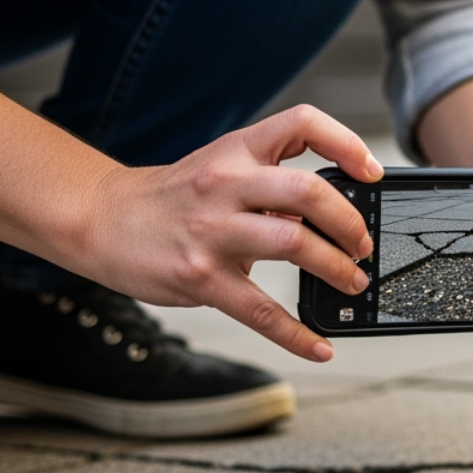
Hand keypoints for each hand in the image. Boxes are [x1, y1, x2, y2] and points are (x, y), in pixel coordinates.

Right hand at [85, 105, 382, 361]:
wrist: (101, 219)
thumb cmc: (172, 198)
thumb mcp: (220, 168)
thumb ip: (271, 186)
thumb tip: (331, 219)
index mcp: (237, 152)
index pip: (302, 124)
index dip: (346, 144)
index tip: (371, 173)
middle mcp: (226, 185)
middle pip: (309, 191)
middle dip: (350, 223)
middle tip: (363, 245)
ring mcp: (212, 232)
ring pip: (294, 244)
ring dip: (336, 268)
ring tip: (351, 281)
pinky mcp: (201, 278)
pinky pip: (261, 312)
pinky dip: (297, 335)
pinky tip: (319, 347)